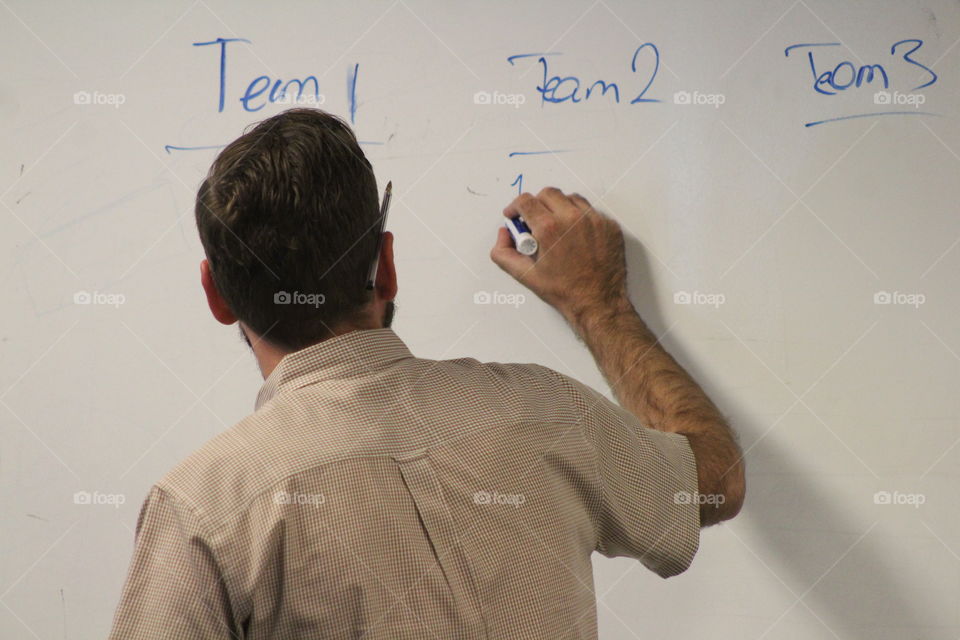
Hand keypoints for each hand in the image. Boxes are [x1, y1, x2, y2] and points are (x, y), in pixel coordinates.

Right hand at [490, 187, 629, 322]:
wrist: (597, 302)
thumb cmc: (565, 291)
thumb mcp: (525, 275)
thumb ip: (503, 253)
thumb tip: (504, 234)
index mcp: (550, 229)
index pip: (526, 201)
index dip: (515, 206)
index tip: (514, 213)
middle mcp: (573, 219)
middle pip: (548, 193)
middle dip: (536, 203)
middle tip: (534, 220)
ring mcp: (594, 220)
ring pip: (571, 198)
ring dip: (559, 207)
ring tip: (557, 227)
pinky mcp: (609, 225)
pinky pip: (591, 211)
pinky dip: (580, 218)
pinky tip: (575, 235)